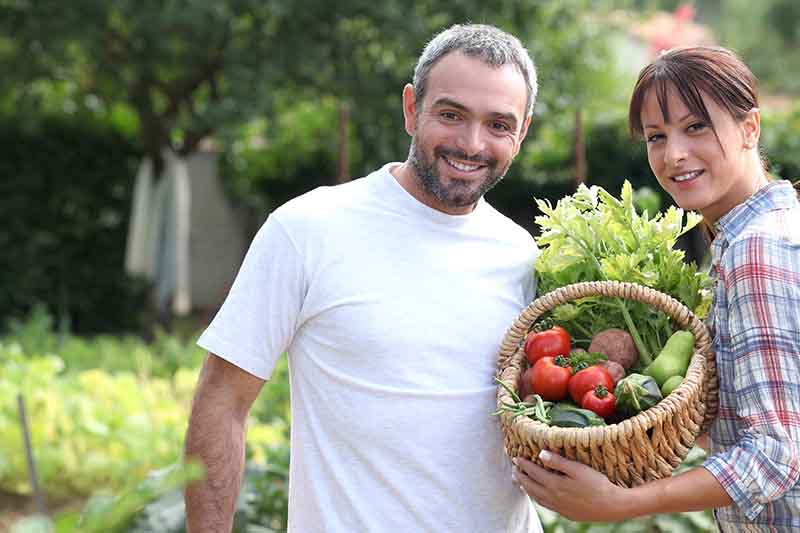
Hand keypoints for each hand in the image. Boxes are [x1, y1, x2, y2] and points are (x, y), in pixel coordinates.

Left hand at [513, 451, 628, 521]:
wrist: (613, 506)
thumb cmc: (597, 484)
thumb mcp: (578, 469)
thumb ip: (558, 462)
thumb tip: (540, 453)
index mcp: (555, 485)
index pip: (534, 473)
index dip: (524, 465)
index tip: (516, 458)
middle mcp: (554, 498)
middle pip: (531, 486)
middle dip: (521, 477)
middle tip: (513, 469)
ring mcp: (559, 508)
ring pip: (537, 497)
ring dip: (527, 488)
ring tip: (520, 482)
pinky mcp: (566, 514)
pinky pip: (546, 505)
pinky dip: (537, 498)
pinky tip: (538, 495)